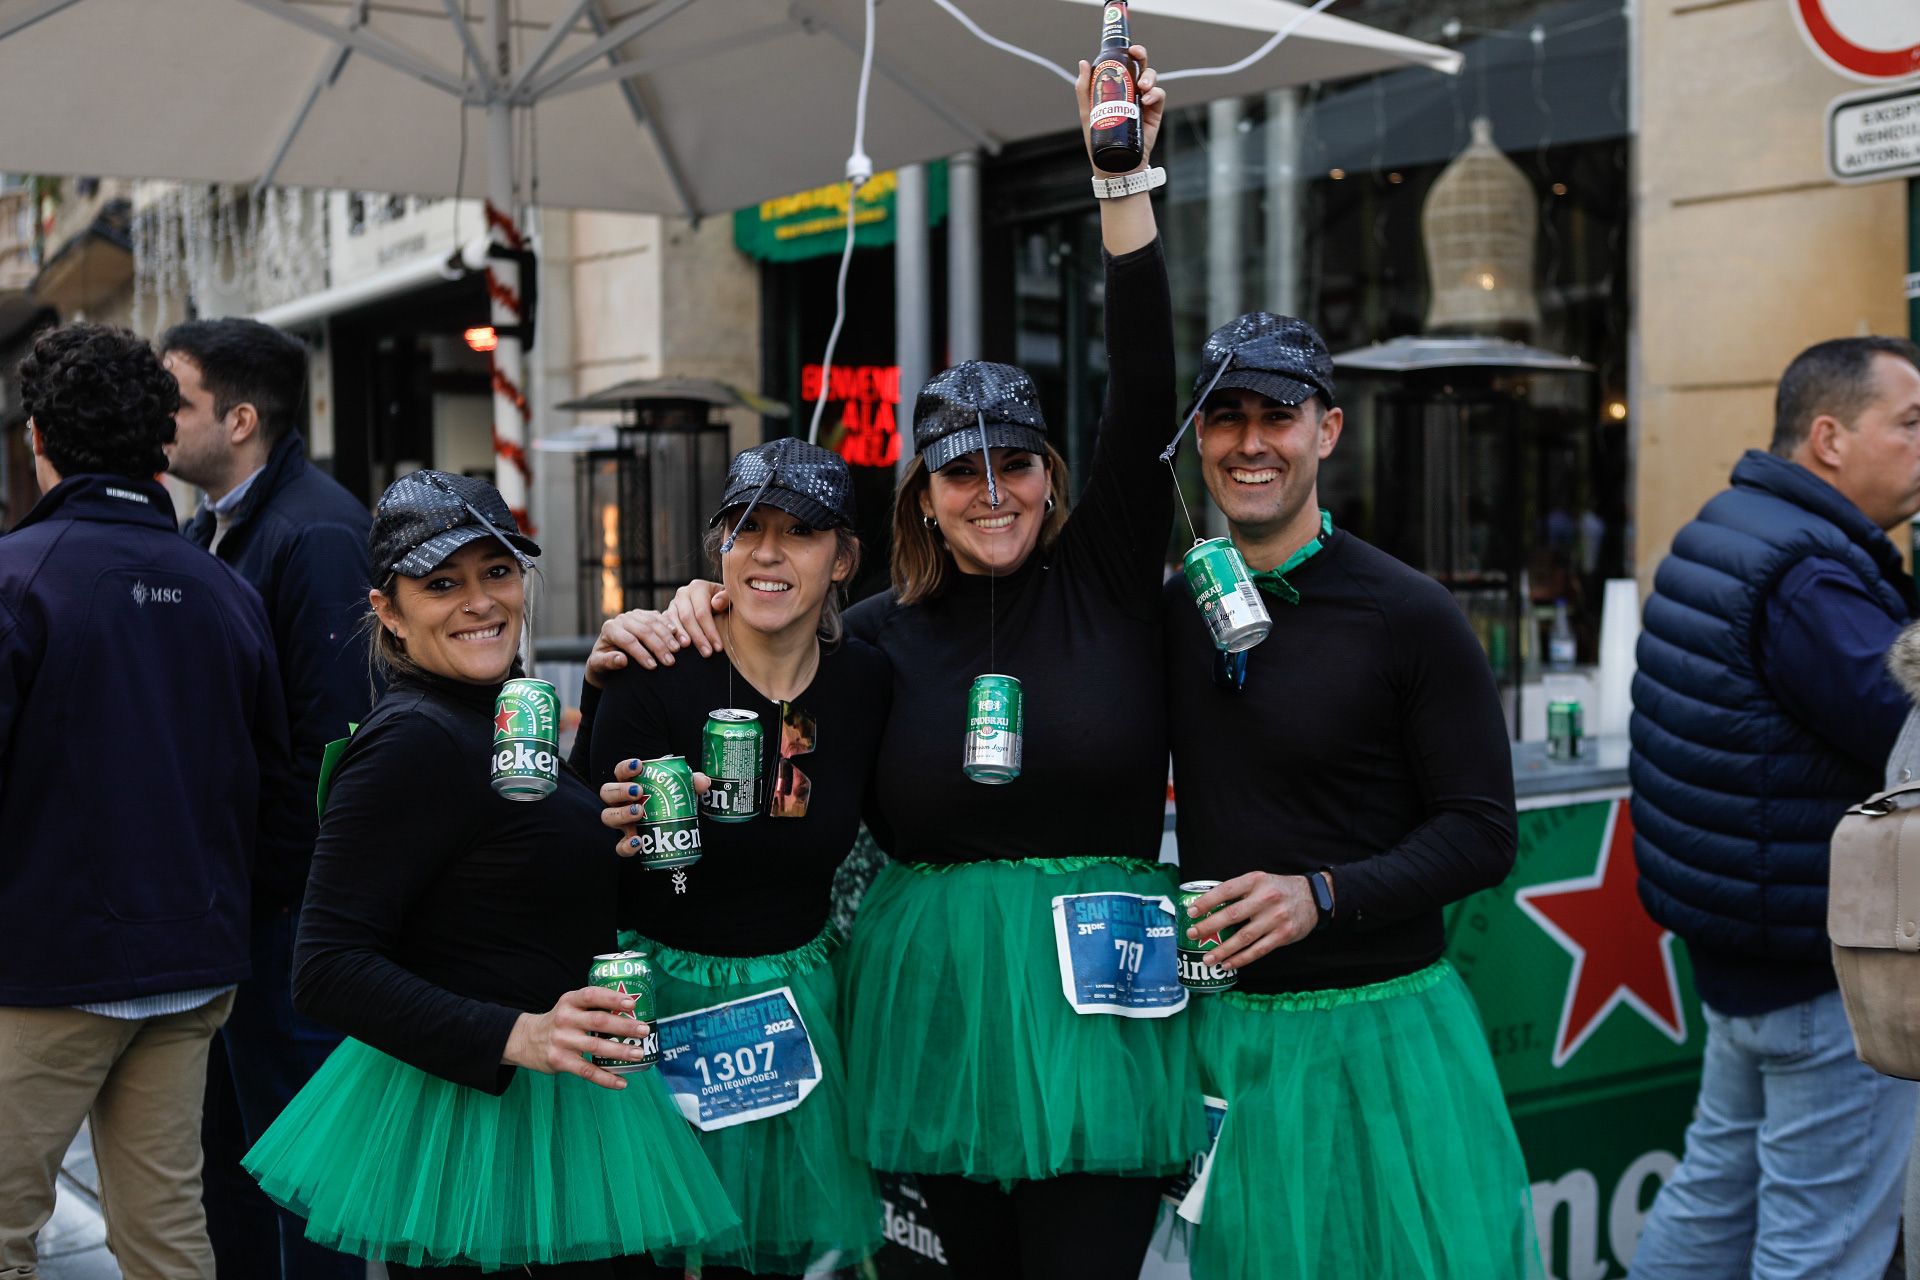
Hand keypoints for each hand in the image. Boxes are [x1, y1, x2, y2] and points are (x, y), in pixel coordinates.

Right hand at [502, 985, 650, 1090]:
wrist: (526, 1040)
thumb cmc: (560, 1022)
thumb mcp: (570, 1007)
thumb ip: (593, 1007)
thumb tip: (633, 1013)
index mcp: (569, 1001)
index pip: (592, 995)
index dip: (612, 998)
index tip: (632, 1002)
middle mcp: (565, 1018)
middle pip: (599, 1021)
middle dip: (624, 1026)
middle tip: (644, 1030)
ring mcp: (561, 1041)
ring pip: (595, 1046)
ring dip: (620, 1051)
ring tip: (639, 1054)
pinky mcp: (559, 1061)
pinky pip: (586, 1071)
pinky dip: (606, 1078)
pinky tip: (621, 1082)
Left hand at [585, 609, 684, 685]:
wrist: (610, 654)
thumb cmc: (604, 662)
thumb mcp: (599, 665)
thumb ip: (608, 662)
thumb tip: (621, 660)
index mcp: (610, 628)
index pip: (628, 640)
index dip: (641, 653)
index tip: (653, 667)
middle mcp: (623, 618)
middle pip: (644, 630)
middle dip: (658, 647)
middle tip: (669, 662)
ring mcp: (636, 614)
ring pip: (654, 622)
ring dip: (668, 637)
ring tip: (677, 651)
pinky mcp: (647, 614)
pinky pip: (661, 618)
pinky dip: (672, 627)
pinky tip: (680, 637)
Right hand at [601, 757, 708, 856]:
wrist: (672, 827)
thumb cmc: (670, 802)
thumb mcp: (682, 790)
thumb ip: (692, 783)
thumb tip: (703, 782)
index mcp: (631, 784)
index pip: (620, 771)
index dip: (626, 767)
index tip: (638, 765)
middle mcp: (620, 802)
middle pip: (607, 792)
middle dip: (620, 790)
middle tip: (639, 792)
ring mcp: (621, 822)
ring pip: (608, 816)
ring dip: (622, 814)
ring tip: (639, 812)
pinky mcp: (626, 841)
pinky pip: (618, 846)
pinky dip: (626, 846)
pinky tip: (638, 842)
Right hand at [667, 580, 728, 657]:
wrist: (712, 602)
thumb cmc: (724, 603)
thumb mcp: (729, 598)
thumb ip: (726, 598)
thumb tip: (716, 603)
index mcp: (698, 587)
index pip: (702, 612)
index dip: (710, 631)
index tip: (718, 647)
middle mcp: (682, 593)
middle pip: (688, 618)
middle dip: (698, 637)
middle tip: (707, 653)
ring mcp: (672, 603)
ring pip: (674, 621)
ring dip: (681, 637)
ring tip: (688, 648)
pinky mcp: (665, 614)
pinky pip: (664, 625)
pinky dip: (670, 636)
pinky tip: (675, 647)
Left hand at [1075, 43, 1164, 171]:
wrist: (1114, 164)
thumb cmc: (1099, 139)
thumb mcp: (1088, 112)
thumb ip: (1084, 89)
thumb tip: (1083, 62)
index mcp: (1117, 88)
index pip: (1124, 65)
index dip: (1129, 53)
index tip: (1130, 48)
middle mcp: (1131, 91)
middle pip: (1141, 67)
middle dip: (1142, 57)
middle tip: (1137, 56)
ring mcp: (1144, 102)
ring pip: (1152, 79)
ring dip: (1149, 77)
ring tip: (1142, 87)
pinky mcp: (1154, 113)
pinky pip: (1159, 96)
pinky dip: (1155, 94)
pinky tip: (1146, 100)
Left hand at [1183, 871, 1318, 968]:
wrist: (1314, 897)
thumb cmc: (1279, 889)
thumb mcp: (1260, 881)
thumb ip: (1239, 891)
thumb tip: (1208, 906)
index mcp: (1256, 881)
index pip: (1226, 890)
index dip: (1206, 901)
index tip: (1191, 912)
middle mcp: (1266, 898)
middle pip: (1232, 915)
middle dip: (1208, 926)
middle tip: (1191, 935)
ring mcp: (1275, 918)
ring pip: (1243, 937)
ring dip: (1222, 950)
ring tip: (1206, 957)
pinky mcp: (1283, 935)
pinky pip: (1258, 950)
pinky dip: (1240, 959)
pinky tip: (1227, 964)